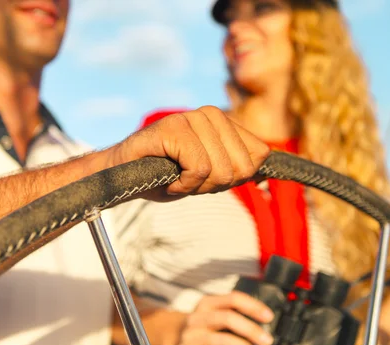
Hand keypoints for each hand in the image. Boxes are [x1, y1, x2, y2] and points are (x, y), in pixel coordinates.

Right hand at [111, 106, 269, 196]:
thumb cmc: (167, 175)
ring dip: (197, 186)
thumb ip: (238, 170)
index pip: (259, 155)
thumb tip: (266, 178)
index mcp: (225, 122)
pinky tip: (169, 179)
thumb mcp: (211, 174)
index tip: (209, 178)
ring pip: (222, 170)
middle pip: (243, 167)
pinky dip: (184, 185)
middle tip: (189, 179)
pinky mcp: (174, 128)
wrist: (122, 175)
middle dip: (216, 185)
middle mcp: (212, 114)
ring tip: (177, 177)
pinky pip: (199, 169)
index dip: (236, 178)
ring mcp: (192, 118)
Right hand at [175, 291, 274, 344]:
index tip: (268, 317)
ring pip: (221, 339)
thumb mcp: (214, 310)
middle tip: (267, 340)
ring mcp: (191, 336)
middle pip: (228, 318)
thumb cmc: (204, 323)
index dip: (253, 307)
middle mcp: (197, 317)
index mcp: (207, 302)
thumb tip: (265, 322)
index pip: (233, 299)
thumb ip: (234, 311)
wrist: (173, 334)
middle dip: (251, 330)